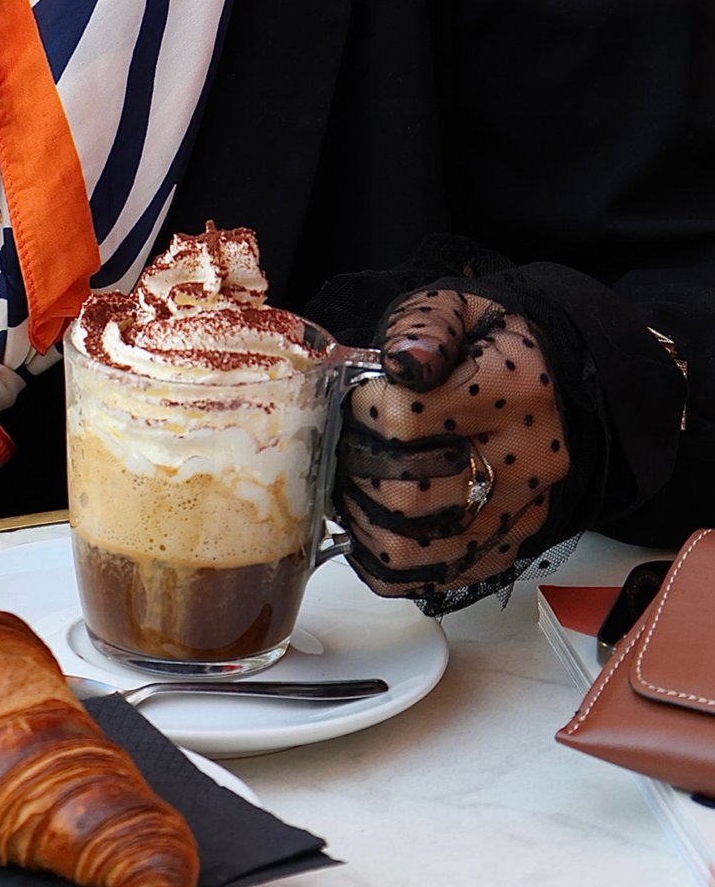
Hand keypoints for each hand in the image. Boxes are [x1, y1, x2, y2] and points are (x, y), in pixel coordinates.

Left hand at [335, 287, 568, 601]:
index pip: (405, 420)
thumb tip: (403, 361)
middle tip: (341, 445)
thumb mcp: (456, 308)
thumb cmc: (486, 344)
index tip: (356, 396)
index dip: (360, 409)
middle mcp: (526, 461)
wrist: (546, 383)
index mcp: (514, 390)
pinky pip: (430, 578)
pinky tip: (369, 524)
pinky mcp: (505, 549)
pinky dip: (383, 560)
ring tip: (350, 484)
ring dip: (360, 519)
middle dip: (353, 468)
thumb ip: (425, 326)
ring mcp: (518, 515)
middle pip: (407, 493)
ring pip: (413, 547)